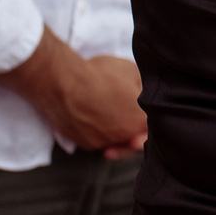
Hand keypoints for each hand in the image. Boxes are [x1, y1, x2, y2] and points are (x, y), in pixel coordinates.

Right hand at [0, 31, 147, 153]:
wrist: (63, 82)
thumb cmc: (100, 74)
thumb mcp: (132, 71)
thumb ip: (143, 87)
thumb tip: (143, 92)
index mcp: (140, 120)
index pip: (152, 127)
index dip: (151, 118)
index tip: (143, 110)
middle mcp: (124, 137)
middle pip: (135, 137)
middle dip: (135, 127)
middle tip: (127, 112)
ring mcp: (103, 142)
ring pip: (116, 140)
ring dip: (116, 130)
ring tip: (109, 112)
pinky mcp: (85, 144)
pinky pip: (98, 140)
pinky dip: (99, 131)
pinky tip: (96, 117)